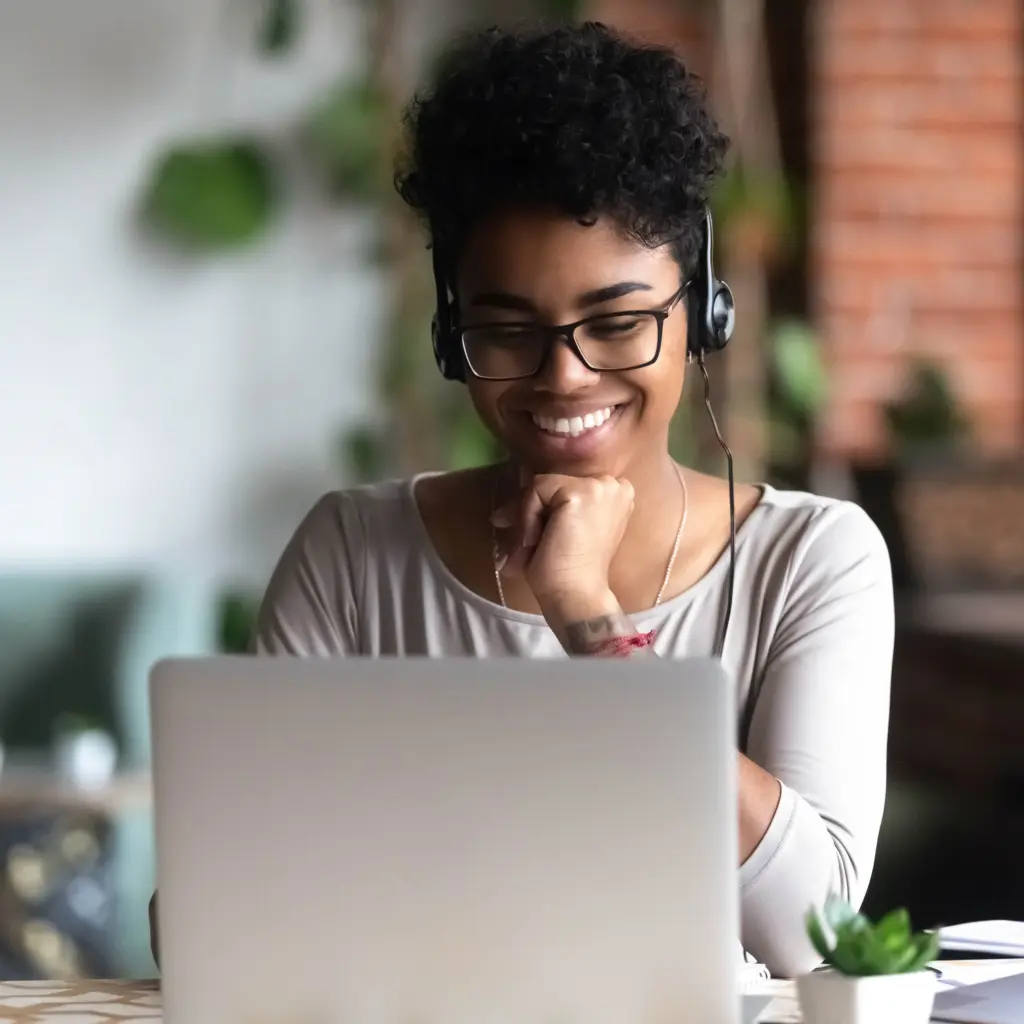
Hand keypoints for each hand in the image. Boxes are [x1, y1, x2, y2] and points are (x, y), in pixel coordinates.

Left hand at [492, 471, 634, 614]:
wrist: (577, 594)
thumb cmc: (570, 570)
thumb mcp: (563, 530)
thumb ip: (549, 509)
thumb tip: (502, 511)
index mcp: (616, 494)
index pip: (568, 484)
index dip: (545, 505)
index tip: (530, 531)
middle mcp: (614, 484)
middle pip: (554, 481)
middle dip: (531, 508)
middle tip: (522, 541)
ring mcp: (599, 486)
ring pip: (542, 485)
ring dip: (528, 515)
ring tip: (530, 546)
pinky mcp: (580, 493)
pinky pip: (536, 491)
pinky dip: (527, 517)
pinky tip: (534, 541)